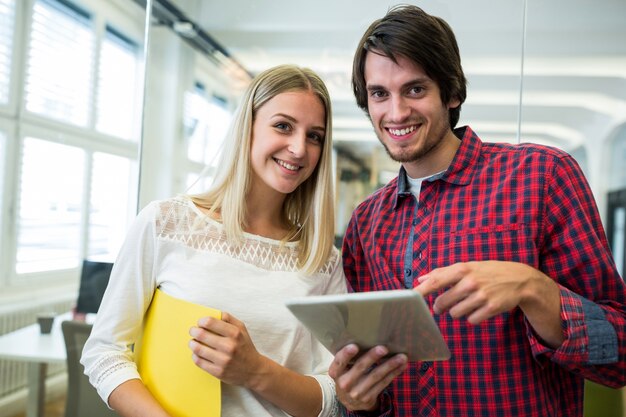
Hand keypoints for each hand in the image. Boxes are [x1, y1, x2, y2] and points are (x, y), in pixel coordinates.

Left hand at [188, 312, 265, 387]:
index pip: (210, 322)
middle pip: (201, 335)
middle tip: (193, 331)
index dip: (202, 321)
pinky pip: (199, 362)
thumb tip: (215, 313)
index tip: (200, 322)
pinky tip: (197, 353)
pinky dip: (195, 356)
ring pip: (198, 349)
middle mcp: (229, 346)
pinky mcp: (218, 372)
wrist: (254, 370)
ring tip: (193, 342)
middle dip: (194, 331)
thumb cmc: (245, 347)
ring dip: (192, 344)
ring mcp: (223, 360)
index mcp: (235, 333)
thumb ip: (229, 319)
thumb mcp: (242, 329)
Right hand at [329, 344, 406, 410]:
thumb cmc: (347, 376)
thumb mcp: (342, 369)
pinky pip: (384, 383)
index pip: (339, 362)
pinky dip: (394, 373)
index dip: (346, 354)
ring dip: (390, 365)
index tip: (354, 346)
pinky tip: (401, 366)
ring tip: (401, 357)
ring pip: (376, 376)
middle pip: (360, 368)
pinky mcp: (369, 397)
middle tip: (384, 348)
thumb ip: (348, 358)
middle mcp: (345, 383)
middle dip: (372, 357)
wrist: (349, 401)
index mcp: (335, 372)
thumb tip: (367, 338)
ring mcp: (357, 392)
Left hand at [415, 261, 562, 345]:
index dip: (421, 291)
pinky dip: (473, 317)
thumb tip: (421, 278)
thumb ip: (443, 272)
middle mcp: (470, 282)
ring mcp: (481, 295)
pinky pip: (471, 320)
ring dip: (458, 312)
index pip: (436, 280)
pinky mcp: (490, 308)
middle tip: (443, 306)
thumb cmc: (488, 272)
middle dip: (440, 307)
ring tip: (468, 303)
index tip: (409, 297)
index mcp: (462, 269)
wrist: (520, 279)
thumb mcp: (468, 266)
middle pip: (443, 303)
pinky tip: (480, 309)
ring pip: (455, 314)